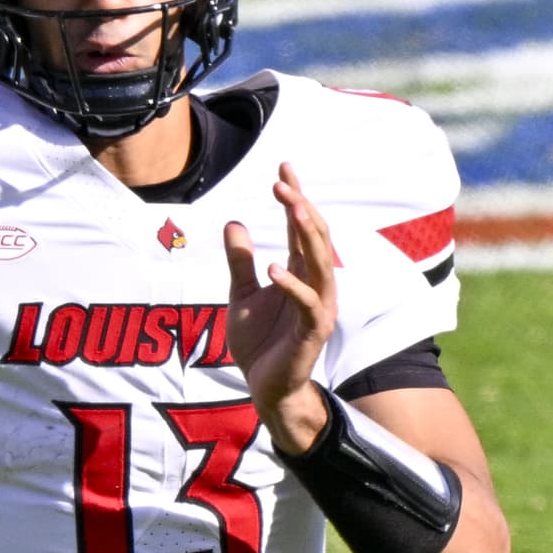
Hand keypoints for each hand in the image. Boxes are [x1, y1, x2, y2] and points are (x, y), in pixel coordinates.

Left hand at [223, 164, 339, 454]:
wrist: (264, 387)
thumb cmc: (258, 343)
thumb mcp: (240, 295)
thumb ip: (240, 261)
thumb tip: (233, 221)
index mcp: (300, 272)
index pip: (299, 227)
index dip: (294, 197)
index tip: (283, 166)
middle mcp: (315, 284)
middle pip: (313, 236)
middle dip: (301, 206)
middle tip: (283, 180)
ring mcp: (318, 307)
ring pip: (319, 263)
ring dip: (306, 233)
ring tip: (292, 206)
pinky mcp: (313, 331)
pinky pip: (307, 303)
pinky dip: (293, 285)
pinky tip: (275, 268)